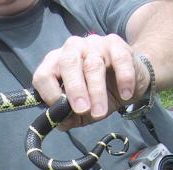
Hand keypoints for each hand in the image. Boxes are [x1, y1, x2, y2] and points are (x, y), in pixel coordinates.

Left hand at [32, 34, 150, 129]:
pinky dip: (123, 79)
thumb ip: (68, 117)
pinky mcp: (116, 44)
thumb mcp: (81, 112)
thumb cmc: (98, 94)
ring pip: (93, 65)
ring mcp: (94, 44)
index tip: (60, 111)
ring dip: (97, 91)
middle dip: (74, 89)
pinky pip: (119, 60)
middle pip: (68, 63)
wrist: (128, 81)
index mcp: (56, 64)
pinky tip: (125, 96)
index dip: (49, 93)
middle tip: (82, 110)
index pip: (43, 74)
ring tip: (100, 113)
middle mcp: (72, 49)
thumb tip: (59, 122)